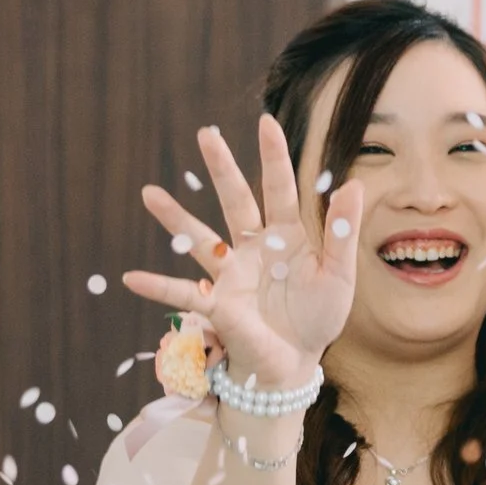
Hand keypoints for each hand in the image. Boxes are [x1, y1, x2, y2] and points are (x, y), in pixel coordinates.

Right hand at [135, 118, 360, 388]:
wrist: (296, 362)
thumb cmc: (318, 317)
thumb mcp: (339, 275)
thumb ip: (341, 232)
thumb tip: (354, 184)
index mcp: (286, 237)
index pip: (279, 189)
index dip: (273, 158)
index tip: (265, 122)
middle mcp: (253, 248)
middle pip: (236, 201)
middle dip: (222, 169)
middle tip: (206, 133)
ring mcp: (231, 273)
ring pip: (200, 239)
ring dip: (175, 219)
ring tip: (149, 193)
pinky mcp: (218, 304)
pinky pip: (184, 294)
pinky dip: (158, 287)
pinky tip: (131, 278)